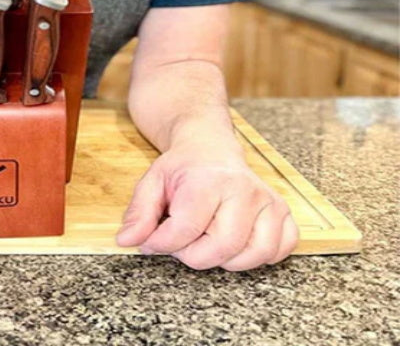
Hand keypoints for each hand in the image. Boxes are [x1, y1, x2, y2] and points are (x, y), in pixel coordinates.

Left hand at [115, 140, 298, 270]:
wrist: (209, 146)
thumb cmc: (182, 168)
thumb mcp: (152, 182)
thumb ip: (139, 214)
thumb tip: (126, 241)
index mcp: (207, 180)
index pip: (187, 229)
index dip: (163, 244)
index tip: (153, 243)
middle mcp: (242, 189)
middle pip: (222, 247)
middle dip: (194, 256)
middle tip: (182, 243)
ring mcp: (266, 200)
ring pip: (253, 254)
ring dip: (226, 260)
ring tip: (208, 242)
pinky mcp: (281, 211)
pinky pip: (280, 249)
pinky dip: (260, 256)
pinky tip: (238, 243)